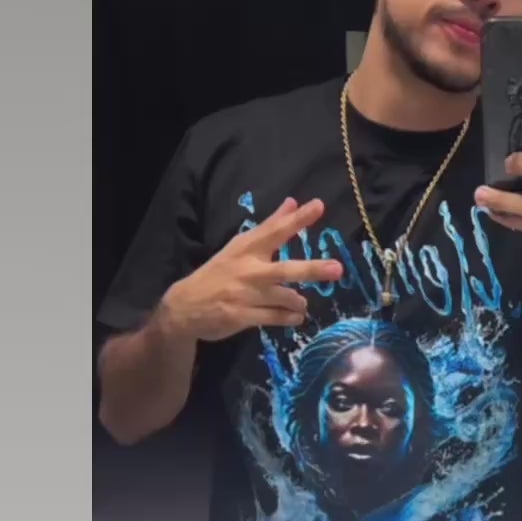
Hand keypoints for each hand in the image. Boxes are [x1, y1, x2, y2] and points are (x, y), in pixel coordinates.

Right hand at [160, 198, 342, 341]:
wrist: (184, 307)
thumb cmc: (218, 273)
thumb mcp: (239, 247)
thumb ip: (268, 227)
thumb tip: (292, 202)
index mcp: (245, 248)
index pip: (275, 230)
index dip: (297, 219)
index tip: (318, 206)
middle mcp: (247, 270)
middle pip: (285, 269)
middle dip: (312, 269)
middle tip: (337, 268)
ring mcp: (245, 295)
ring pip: (285, 298)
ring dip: (299, 302)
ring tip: (301, 304)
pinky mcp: (243, 317)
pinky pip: (276, 318)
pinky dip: (290, 318)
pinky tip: (296, 316)